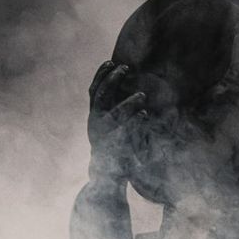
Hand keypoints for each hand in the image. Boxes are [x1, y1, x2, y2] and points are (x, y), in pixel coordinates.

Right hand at [87, 61, 146, 178]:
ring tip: (142, 95)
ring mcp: (103, 135)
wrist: (106, 177)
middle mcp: (95, 123)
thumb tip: (118, 87)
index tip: (111, 61)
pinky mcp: (114, 147)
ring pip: (114, 114)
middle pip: (101, 96)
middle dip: (113, 80)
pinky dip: (135, 122)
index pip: (94, 90)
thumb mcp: (106, 126)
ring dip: (128, 103)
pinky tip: (145, 115)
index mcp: (93, 116)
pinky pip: (125, 132)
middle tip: (125, 68)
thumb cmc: (111, 147)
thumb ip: (109, 109)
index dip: (101, 75)